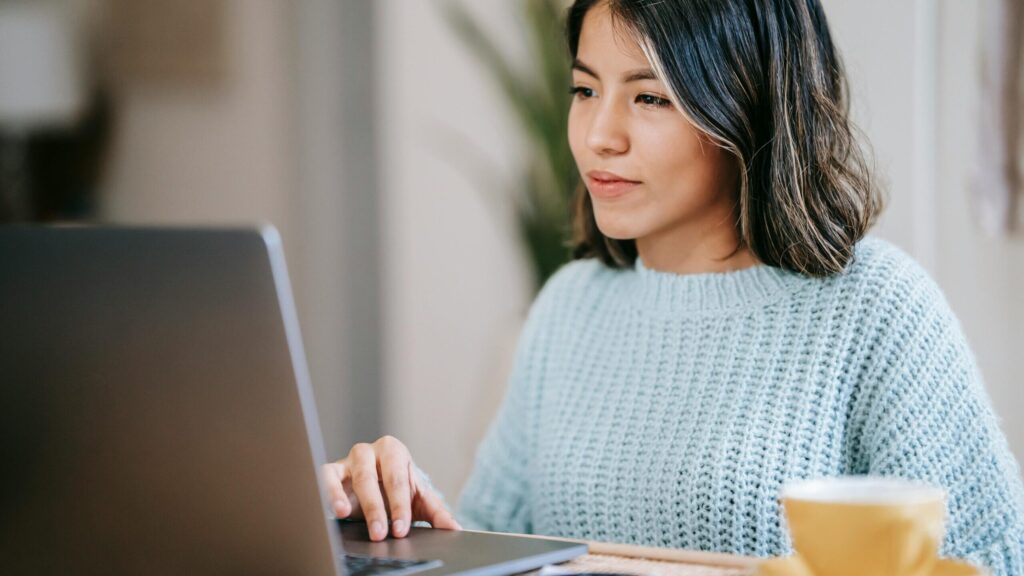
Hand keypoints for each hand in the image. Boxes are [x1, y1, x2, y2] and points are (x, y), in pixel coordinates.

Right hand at [321, 435, 461, 540]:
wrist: (375, 486)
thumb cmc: (397, 490)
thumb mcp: (418, 500)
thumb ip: (436, 513)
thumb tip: (454, 527)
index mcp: (395, 452)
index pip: (398, 479)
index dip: (400, 506)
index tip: (401, 529)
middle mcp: (371, 452)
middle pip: (373, 477)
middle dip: (377, 507)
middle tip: (381, 533)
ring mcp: (349, 460)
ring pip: (351, 477)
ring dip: (350, 499)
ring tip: (349, 515)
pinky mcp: (331, 471)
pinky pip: (326, 477)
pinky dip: (329, 492)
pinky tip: (335, 510)